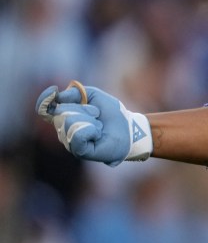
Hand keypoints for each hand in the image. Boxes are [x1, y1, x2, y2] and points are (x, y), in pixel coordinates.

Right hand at [35, 83, 151, 166]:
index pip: (44, 109)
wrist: (129, 128)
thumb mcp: (94, 95)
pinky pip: (77, 135)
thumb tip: (58, 96)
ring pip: (69, 122)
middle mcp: (63, 130)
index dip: (45, 99)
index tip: (53, 91)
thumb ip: (75, 92)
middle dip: (83, 109)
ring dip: (89, 119)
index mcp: (64, 116)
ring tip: (99, 125)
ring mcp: (70, 142)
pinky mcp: (80, 151)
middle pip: (61, 112)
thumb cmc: (112, 113)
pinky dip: (90, 129)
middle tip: (96, 114)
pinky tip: (98, 133)